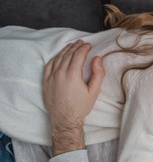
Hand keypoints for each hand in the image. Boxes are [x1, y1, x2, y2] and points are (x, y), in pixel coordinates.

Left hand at [43, 40, 103, 155]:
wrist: (65, 119)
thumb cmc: (80, 107)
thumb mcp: (94, 92)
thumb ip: (98, 74)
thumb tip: (97, 59)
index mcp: (73, 74)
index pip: (78, 55)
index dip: (84, 48)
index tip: (89, 45)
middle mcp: (60, 73)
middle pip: (68, 54)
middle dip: (76, 47)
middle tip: (81, 42)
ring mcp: (51, 77)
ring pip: (58, 58)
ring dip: (65, 50)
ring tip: (71, 46)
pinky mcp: (46, 81)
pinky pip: (49, 65)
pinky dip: (55, 58)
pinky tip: (59, 56)